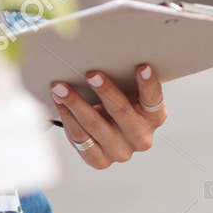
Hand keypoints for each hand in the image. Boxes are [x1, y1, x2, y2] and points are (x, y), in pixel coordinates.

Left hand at [50, 64, 166, 169]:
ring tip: (60, 87)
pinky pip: (81, 138)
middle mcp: (142, 138)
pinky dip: (67, 118)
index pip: (153, 100)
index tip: (142, 66)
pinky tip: (59, 102)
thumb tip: (106, 51)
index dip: (148, 84)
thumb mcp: (127, 91)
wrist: (105, 129)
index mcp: (154, 117)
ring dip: (75, 103)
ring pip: (95, 125)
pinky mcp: (101, 161)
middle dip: (105, 91)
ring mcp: (121, 152)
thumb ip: (124, 78)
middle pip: (122, 112)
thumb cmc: (117, 102)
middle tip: (90, 73)